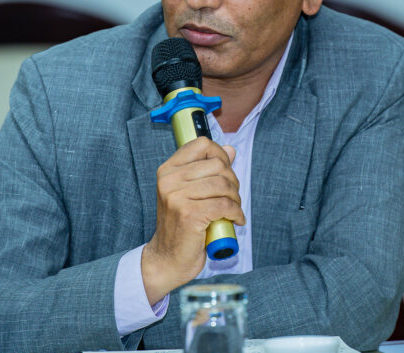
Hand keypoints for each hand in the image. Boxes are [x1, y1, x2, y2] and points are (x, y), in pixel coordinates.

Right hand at [141, 137, 244, 304]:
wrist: (167, 258)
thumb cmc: (181, 225)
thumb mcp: (189, 193)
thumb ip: (207, 170)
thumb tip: (230, 150)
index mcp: (168, 170)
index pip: (202, 145)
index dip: (220, 155)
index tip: (226, 172)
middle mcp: (169, 180)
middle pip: (218, 165)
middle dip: (233, 181)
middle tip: (233, 196)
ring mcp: (177, 196)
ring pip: (223, 185)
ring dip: (236, 198)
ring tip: (234, 209)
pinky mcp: (189, 214)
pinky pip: (225, 205)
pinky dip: (236, 213)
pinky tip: (236, 220)